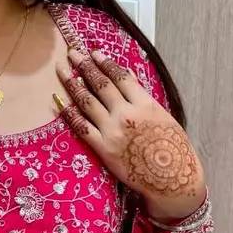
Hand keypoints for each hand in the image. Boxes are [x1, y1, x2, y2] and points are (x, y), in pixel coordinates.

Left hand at [55, 49, 205, 218]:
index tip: (93, 52)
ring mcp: (112, 131)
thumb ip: (143, 98)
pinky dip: (68, 113)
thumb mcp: (164, 117)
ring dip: (72, 84)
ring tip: (62, 70)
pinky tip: (58, 101)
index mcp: (145, 104)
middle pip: (101, 85)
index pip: (120, 77)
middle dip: (85, 66)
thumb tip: (127, 76)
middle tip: (72, 53)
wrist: (172, 180)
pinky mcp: (103, 148)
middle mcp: (126, 114)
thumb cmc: (173, 149)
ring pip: (87, 102)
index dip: (105, 62)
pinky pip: (81, 127)